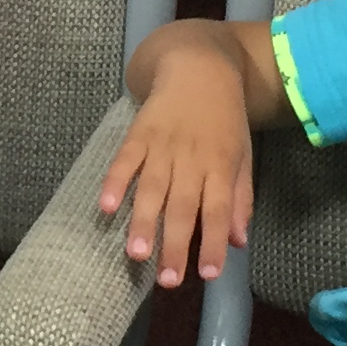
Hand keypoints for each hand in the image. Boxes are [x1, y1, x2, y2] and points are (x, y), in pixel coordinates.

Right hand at [97, 53, 256, 288]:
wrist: (199, 66)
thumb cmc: (223, 118)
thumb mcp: (242, 154)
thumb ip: (240, 197)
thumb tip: (238, 240)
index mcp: (220, 165)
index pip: (217, 210)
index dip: (213, 242)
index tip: (207, 275)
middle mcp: (192, 158)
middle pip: (183, 206)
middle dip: (175, 244)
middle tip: (168, 280)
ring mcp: (163, 144)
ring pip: (152, 188)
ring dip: (143, 221)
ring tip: (136, 253)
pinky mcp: (139, 132)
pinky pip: (124, 159)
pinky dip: (114, 182)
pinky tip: (104, 206)